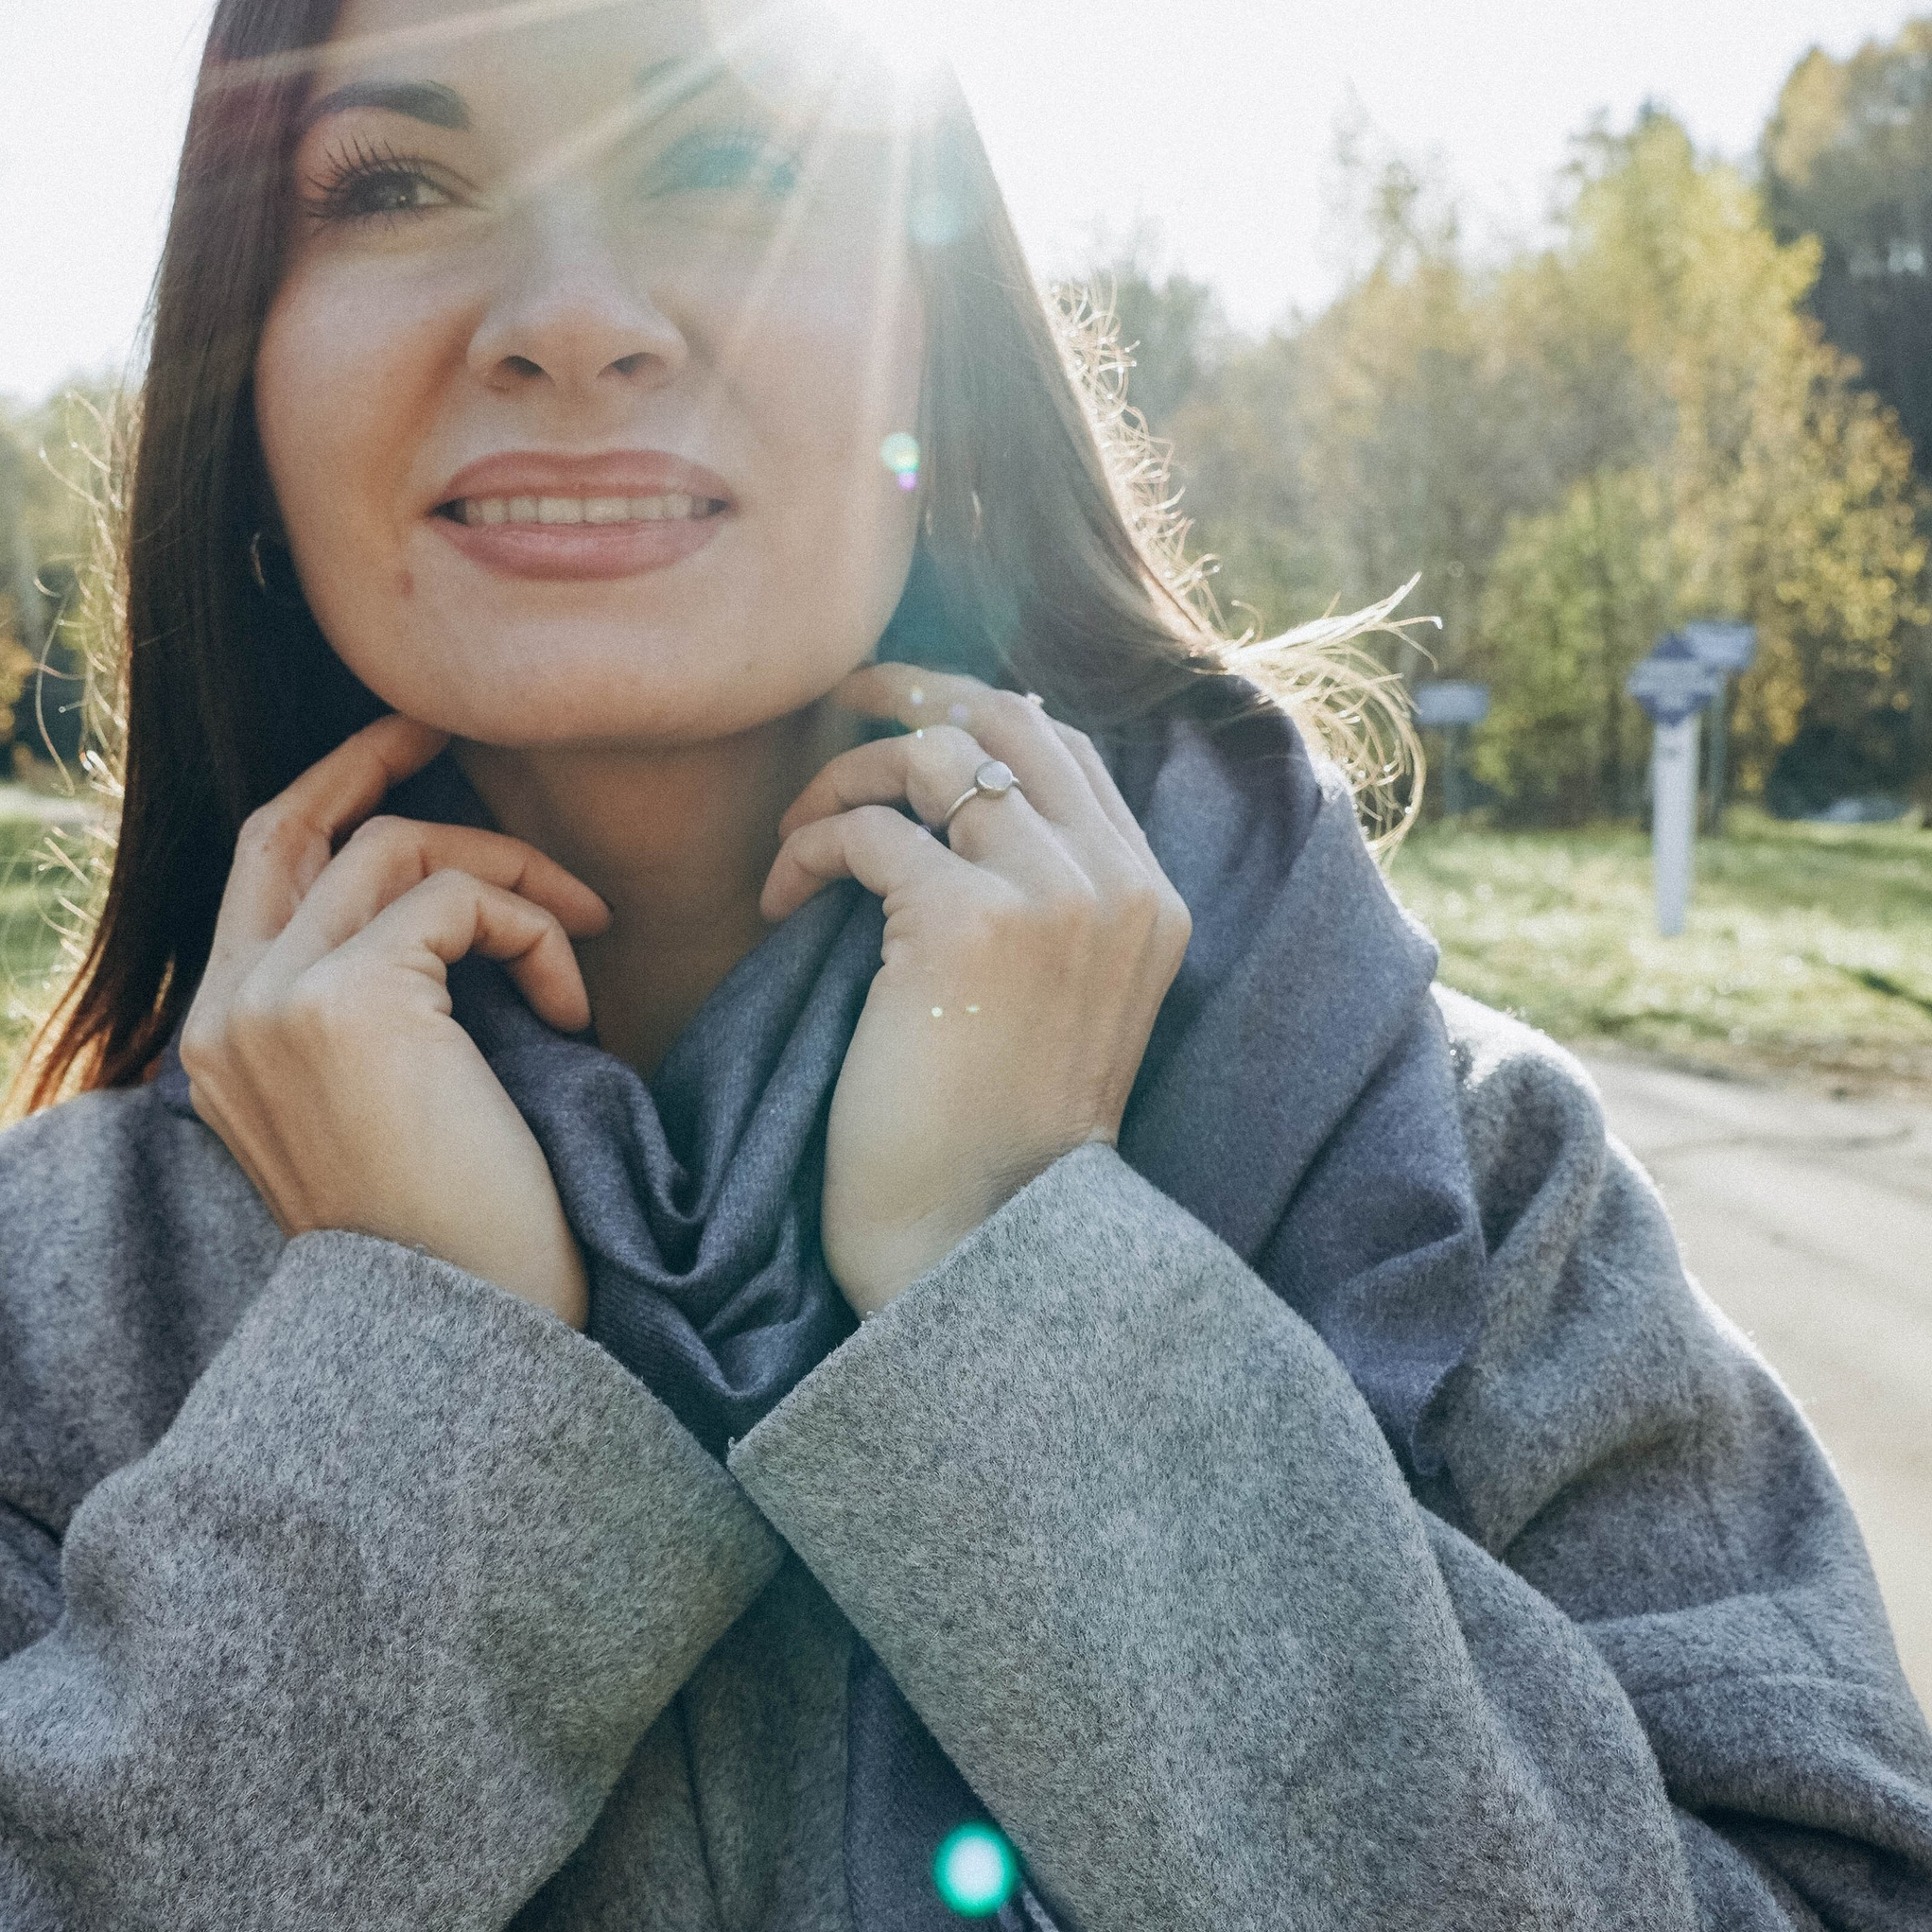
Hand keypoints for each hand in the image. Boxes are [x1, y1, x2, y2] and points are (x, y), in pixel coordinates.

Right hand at [178, 715, 607, 1325]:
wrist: (472, 1336)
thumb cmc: (462, 1236)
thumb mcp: (393, 1102)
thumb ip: (375, 1005)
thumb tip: (442, 908)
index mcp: (223, 1040)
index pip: (262, 871)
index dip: (329, 797)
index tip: (406, 757)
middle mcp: (225, 1012)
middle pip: (295, 827)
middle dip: (373, 758)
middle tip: (449, 729)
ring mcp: (271, 1002)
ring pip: (394, 851)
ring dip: (509, 876)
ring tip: (583, 935)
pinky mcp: (343, 1001)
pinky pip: (455, 900)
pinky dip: (535, 930)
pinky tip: (575, 1014)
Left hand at [762, 666, 1190, 1314]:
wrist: (976, 1240)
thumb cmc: (992, 1137)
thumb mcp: (1054, 999)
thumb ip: (1040, 897)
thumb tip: (965, 783)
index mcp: (1152, 901)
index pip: (1069, 751)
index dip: (980, 712)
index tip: (907, 712)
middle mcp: (1117, 884)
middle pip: (1012, 721)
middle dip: (917, 691)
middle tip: (842, 701)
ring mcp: (1050, 896)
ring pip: (935, 758)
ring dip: (847, 776)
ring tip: (800, 832)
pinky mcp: (965, 921)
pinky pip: (867, 828)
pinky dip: (808, 846)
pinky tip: (779, 899)